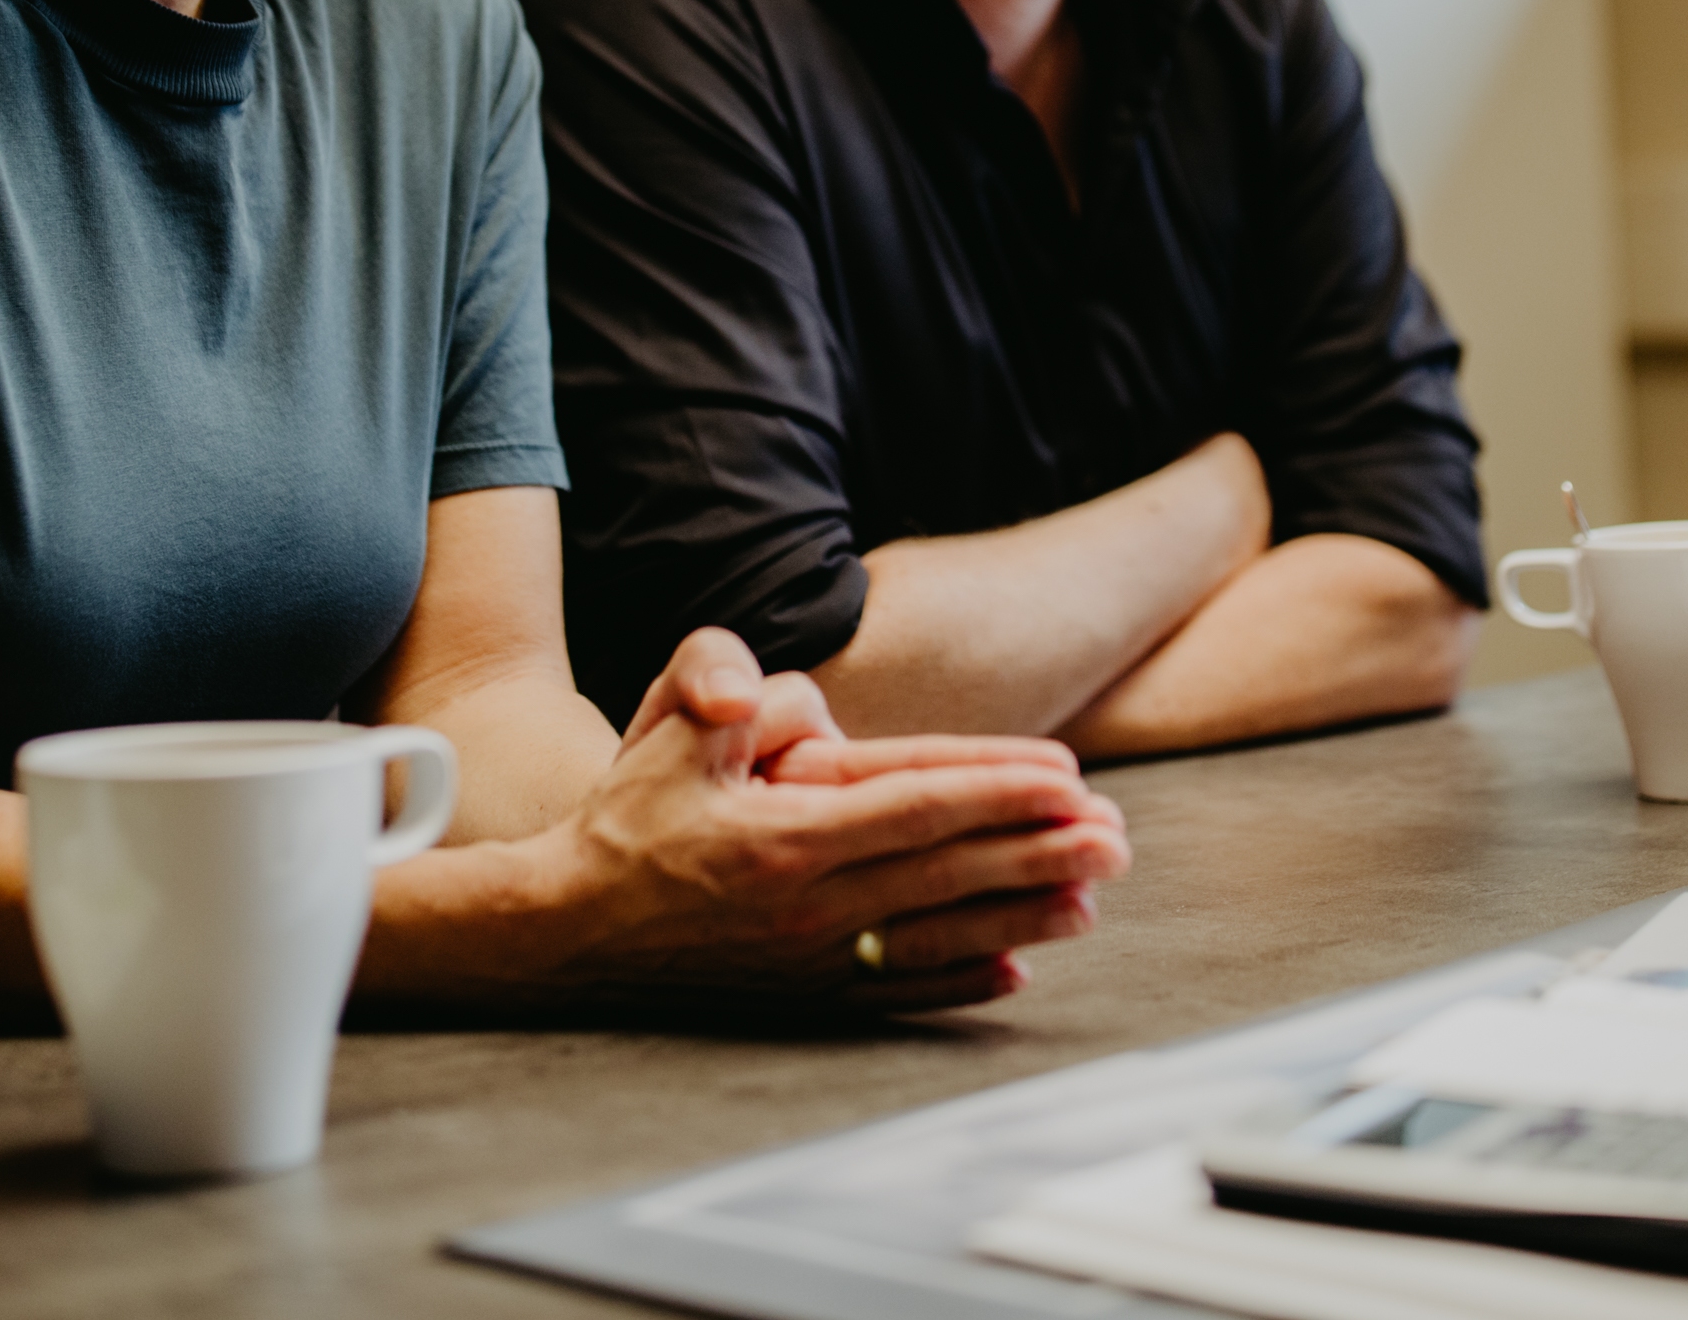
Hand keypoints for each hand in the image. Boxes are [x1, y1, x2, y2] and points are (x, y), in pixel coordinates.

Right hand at [533, 630, 1128, 1009]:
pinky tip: (1016, 966)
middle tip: (1118, 836)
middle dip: (1041, 851)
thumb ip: (727, 692)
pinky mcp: (804, 995)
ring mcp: (810, 960)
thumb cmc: (627, 820)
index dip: (999, 789)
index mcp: (785, 837)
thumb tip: (792, 697)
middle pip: (950, 872)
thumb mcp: (667, 733)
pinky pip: (899, 991)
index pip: (919, 805)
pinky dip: (962, 980)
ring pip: (939, 935)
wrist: (568, 930)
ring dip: (1024, 914)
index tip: (1067, 777)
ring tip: (1093, 896)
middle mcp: (808, 907)